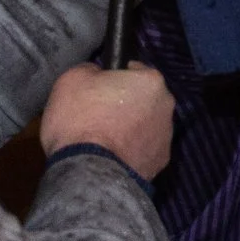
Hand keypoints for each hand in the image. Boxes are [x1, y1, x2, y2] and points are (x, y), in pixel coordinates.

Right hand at [41, 63, 173, 180]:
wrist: (88, 171)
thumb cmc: (80, 119)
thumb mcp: (72, 79)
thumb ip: (91, 69)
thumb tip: (98, 74)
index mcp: (152, 81)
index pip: (134, 71)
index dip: (113, 79)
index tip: (97, 91)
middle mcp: (167, 106)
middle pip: (143, 99)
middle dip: (125, 104)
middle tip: (98, 116)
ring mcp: (166, 137)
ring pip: (145, 125)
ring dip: (129, 129)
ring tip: (103, 141)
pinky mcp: (159, 162)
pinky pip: (143, 150)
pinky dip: (130, 152)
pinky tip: (111, 157)